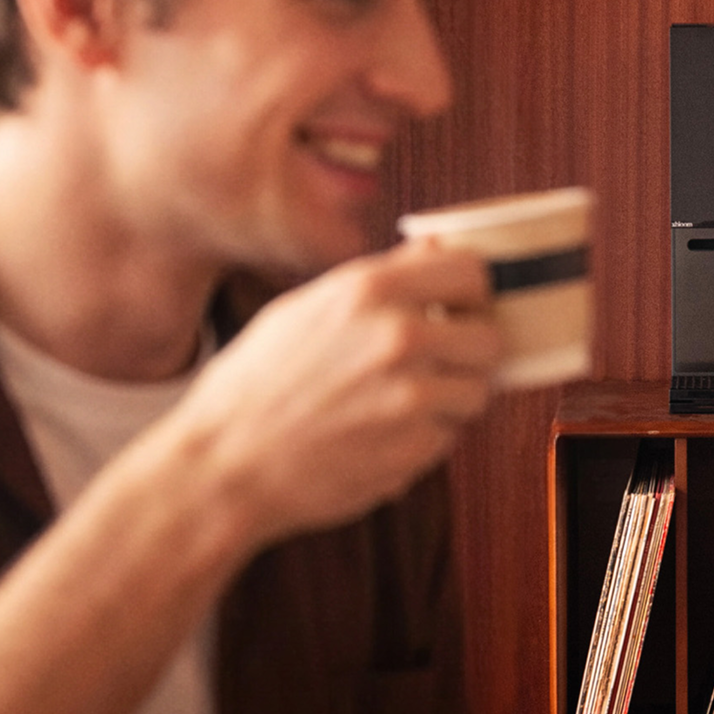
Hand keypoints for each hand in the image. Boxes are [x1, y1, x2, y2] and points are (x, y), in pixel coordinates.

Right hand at [157, 238, 501, 546]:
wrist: (223, 465)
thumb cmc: (256, 384)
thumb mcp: (306, 308)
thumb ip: (380, 277)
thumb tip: (437, 248)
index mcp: (372, 291)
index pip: (472, 272)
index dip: (468, 293)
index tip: (457, 309)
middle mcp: (400, 338)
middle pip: (489, 338)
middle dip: (467, 352)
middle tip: (437, 364)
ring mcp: (412, 398)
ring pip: (477, 392)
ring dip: (450, 399)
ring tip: (400, 404)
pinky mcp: (414, 450)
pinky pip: (448, 437)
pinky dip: (425, 439)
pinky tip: (380, 437)